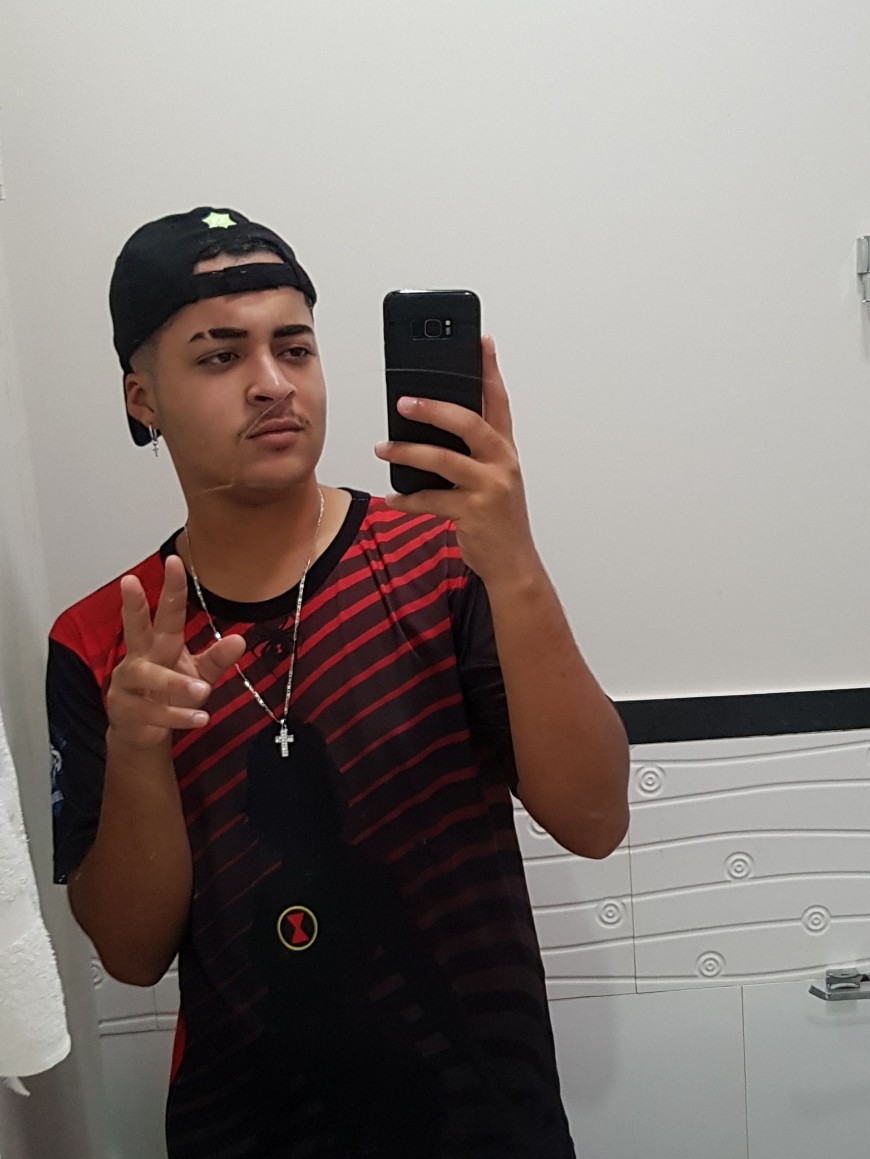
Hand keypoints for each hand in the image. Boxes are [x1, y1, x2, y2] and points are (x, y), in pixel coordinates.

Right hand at [106, 556, 246, 750]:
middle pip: (136, 627)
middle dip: (134, 604)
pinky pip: (154, 712)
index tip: (174, 560)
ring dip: (176, 683)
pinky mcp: (128, 710)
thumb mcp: (197, 672)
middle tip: (131, 580)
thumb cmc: (167, 694)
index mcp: (159, 643)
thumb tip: (240, 640)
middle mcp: (140, 657)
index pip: (167, 612)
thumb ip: (217, 657)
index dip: (171, 587)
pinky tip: (199, 718)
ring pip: (149, 676)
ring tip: (203, 690)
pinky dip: (178, 715)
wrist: (140, 730)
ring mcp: (129, 683)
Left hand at [375, 336, 537, 583]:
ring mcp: (490, 487)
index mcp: (505, 449)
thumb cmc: (497, 517)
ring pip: (444, 460)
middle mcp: (502, 463)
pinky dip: (408, 500)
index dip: (490, 369)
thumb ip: (472, 452)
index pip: (499, 400)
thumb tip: (429, 427)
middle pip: (469, 422)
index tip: (481, 341)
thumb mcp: (492, 478)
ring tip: (383, 448)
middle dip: (434, 408)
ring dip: (408, 452)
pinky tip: (392, 499)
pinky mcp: (474, 513)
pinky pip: (431, 501)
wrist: (513, 562)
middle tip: (404, 401)